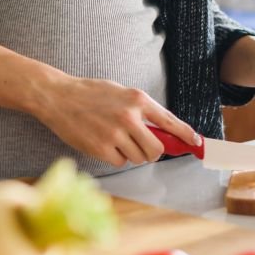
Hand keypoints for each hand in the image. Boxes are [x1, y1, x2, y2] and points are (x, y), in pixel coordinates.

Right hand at [31, 75, 197, 168]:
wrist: (58, 97)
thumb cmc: (90, 94)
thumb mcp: (120, 92)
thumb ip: (141, 110)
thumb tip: (163, 131)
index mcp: (137, 99)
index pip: (170, 121)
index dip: (186, 135)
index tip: (196, 143)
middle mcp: (129, 116)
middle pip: (156, 150)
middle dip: (152, 153)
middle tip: (142, 147)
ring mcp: (115, 133)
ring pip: (138, 158)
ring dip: (131, 153)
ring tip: (115, 138)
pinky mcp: (101, 148)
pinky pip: (120, 162)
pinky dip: (115, 157)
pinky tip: (103, 143)